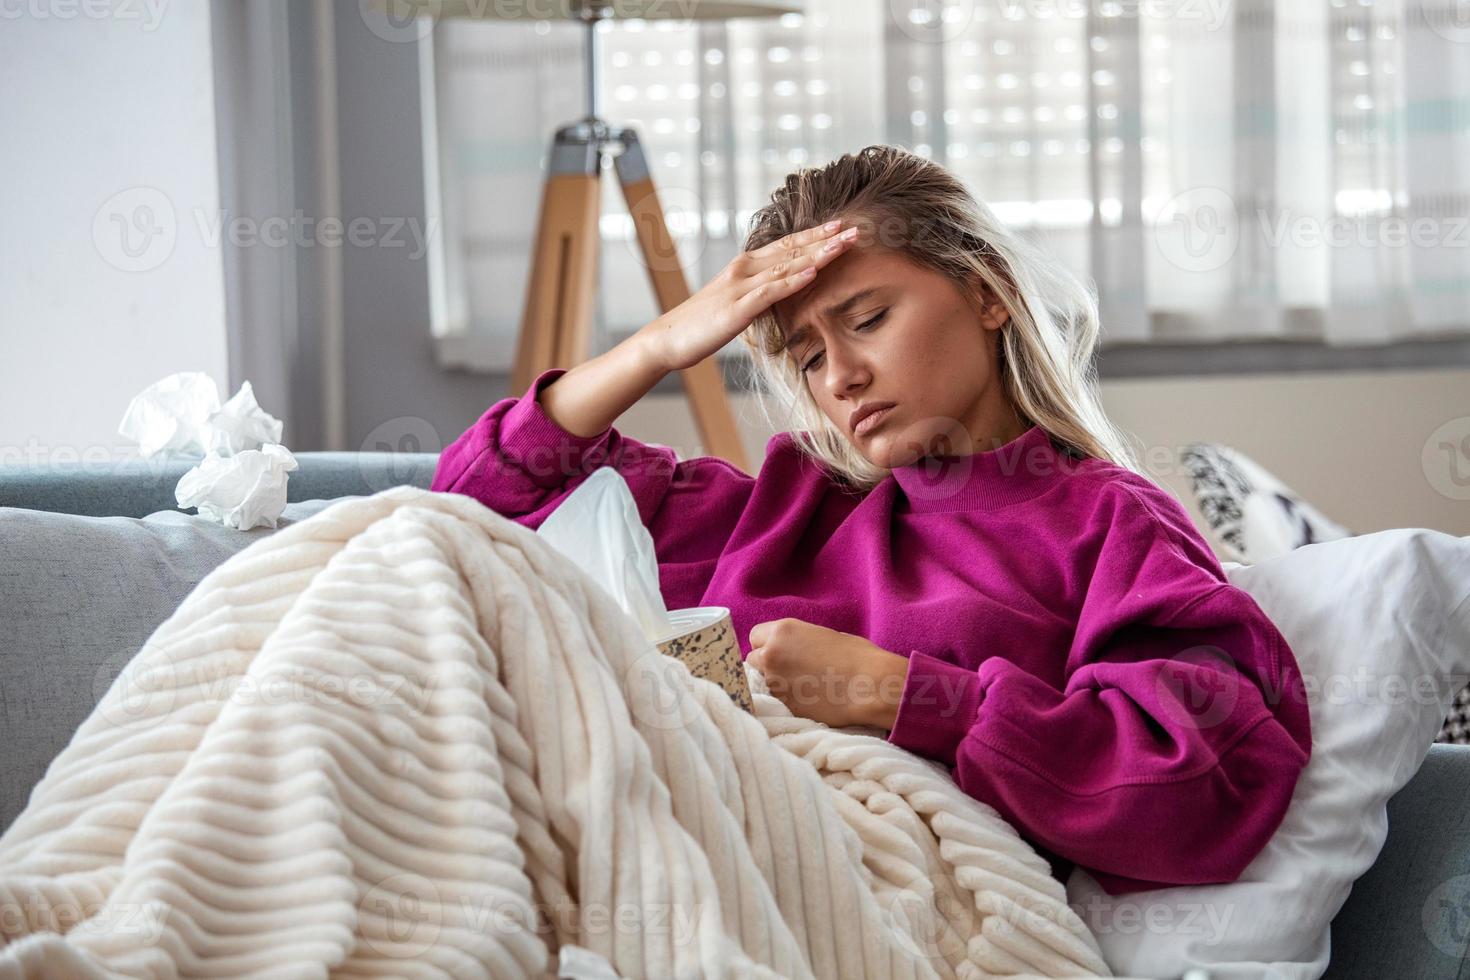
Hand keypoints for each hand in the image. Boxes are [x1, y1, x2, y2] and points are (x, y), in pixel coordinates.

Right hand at [636, 219, 860, 373]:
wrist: (667, 338)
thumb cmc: (701, 323)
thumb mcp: (735, 302)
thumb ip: (758, 293)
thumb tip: (781, 291)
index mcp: (745, 266)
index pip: (787, 245)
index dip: (815, 235)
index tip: (841, 225)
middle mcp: (744, 269)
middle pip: (791, 249)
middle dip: (825, 239)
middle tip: (855, 229)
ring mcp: (740, 287)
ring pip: (785, 266)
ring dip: (817, 254)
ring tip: (843, 244)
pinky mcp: (736, 309)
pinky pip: (769, 292)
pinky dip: (792, 281)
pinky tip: (813, 273)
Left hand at [746, 618, 910, 729]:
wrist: (871, 686)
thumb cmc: (856, 656)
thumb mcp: (821, 635)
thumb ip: (795, 641)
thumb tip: (787, 650)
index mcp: (782, 631)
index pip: (754, 636)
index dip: (766, 644)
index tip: (777, 650)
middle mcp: (772, 655)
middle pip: (752, 659)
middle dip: (765, 664)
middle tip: (788, 670)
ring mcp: (775, 682)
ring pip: (762, 682)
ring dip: (775, 682)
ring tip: (801, 685)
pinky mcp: (784, 705)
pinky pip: (776, 700)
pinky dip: (786, 699)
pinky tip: (806, 697)